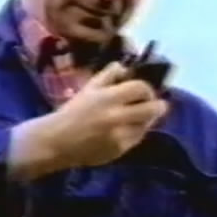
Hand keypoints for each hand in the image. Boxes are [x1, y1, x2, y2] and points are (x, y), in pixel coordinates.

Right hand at [7, 61, 167, 179]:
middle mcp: (117, 116)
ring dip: (146, 120)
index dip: (148, 89)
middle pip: (152, 109)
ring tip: (138, 117)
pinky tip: (127, 130)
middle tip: (156, 105)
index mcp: (109, 97)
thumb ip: (108, 75)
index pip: (141, 88)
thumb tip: (125, 66)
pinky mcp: (120, 150)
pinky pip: (137, 139)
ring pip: (147, 125)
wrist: (58, 141)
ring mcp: (120, 135)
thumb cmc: (72, 112)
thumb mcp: (89, 88)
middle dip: (158, 105)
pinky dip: (136, 133)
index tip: (145, 91)